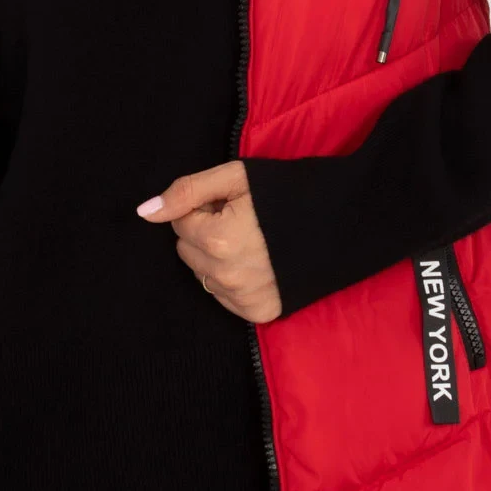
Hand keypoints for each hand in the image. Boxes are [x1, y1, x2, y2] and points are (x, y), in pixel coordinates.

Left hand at [135, 159, 281, 322]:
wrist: (346, 219)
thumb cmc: (289, 191)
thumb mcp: (237, 177)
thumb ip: (186, 192)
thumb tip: (143, 213)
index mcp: (217, 240)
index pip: (180, 222)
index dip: (204, 207)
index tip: (232, 203)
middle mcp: (227, 276)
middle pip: (188, 251)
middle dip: (206, 233)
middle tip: (243, 221)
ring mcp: (244, 299)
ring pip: (204, 275)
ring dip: (218, 258)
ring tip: (255, 241)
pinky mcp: (261, 313)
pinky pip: (225, 297)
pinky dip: (234, 281)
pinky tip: (260, 263)